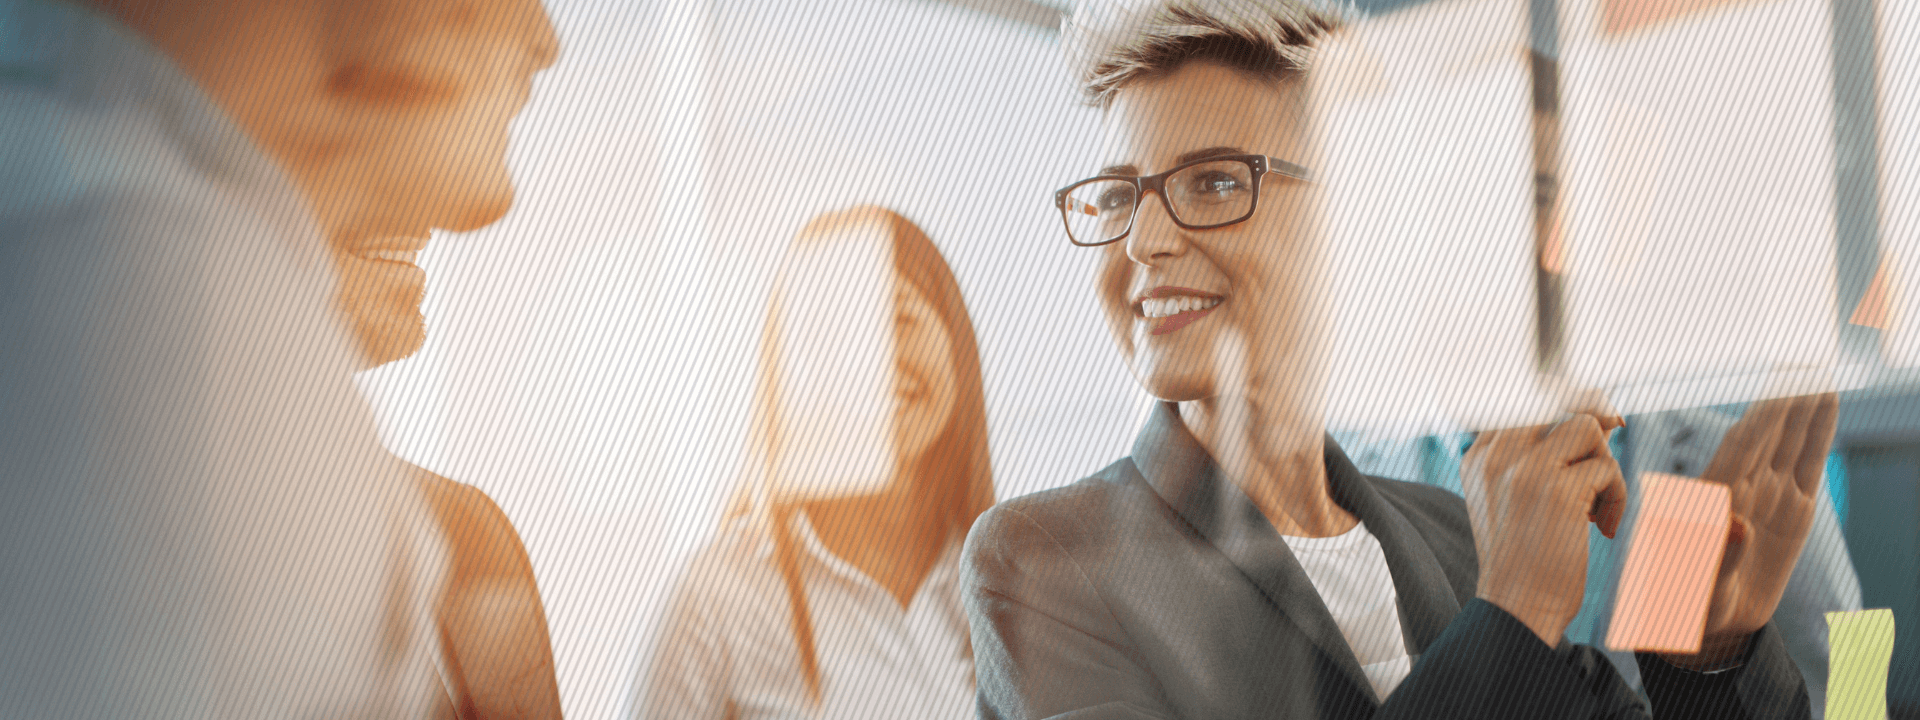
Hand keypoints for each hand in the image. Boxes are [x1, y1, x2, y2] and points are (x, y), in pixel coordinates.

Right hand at [1463, 413, 1626, 645]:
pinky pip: (1606, 467)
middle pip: (1557, 400)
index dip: (1567, 404)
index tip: (1595, 427)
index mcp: (1480, 458)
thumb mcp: (1523, 500)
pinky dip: (1617, 498)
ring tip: (1597, 509)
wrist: (1518, 608)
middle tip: (1611, 445)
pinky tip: (1603, 530)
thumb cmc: (1526, 560)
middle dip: (1595, 419)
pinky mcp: (1556, 488)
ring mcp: (1523, 469)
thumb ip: (1550, 458)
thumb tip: (1605, 417)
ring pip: (1586, 426)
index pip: (1526, 400)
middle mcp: (1496, 455)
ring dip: (1605, 466)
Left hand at [1659, 393, 1838, 670]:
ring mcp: (1771, 493)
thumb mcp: (1695, 585)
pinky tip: (1828, 402)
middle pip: (1769, 429)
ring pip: (1791, 437)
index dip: (1763, 412)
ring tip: (1820, 366)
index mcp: (1715, 497)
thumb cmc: (1689, 602)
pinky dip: (1819, 431)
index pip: (1743, 445)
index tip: (1780, 380)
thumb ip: (1714, 555)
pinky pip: (1809, 460)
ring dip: (1805, 403)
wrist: (1709, 623)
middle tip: (1805, 354)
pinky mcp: (1793, 508)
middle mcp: (1743, 486)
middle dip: (1785, 394)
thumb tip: (1735, 524)